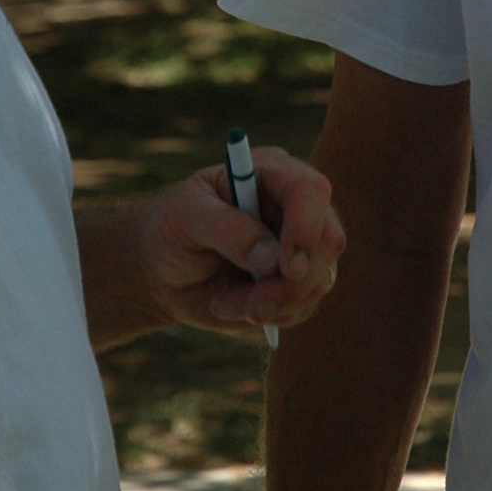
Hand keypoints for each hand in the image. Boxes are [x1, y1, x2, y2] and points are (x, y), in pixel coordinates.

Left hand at [134, 145, 344, 339]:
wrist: (163, 269)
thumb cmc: (174, 229)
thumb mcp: (186, 216)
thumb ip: (225, 228)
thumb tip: (271, 258)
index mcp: (272, 174)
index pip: (310, 190)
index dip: (305, 228)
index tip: (285, 268)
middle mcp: (296, 208)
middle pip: (328, 241)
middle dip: (290, 283)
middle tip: (250, 307)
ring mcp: (303, 246)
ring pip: (319, 280)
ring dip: (272, 304)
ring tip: (223, 302)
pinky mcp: (299, 282)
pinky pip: (304, 306)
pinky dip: (269, 316)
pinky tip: (233, 306)